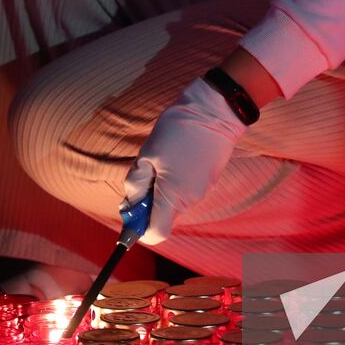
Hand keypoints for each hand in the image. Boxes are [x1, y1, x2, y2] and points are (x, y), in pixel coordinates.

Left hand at [120, 77, 246, 244]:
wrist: (215, 111)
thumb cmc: (178, 131)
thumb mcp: (147, 155)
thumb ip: (136, 184)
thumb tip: (130, 205)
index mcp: (173, 197)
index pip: (155, 233)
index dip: (140, 228)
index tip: (132, 209)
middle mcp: (190, 201)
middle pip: (163, 218)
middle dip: (147, 204)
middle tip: (142, 175)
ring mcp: (201, 191)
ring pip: (173, 204)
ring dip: (160, 191)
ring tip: (159, 161)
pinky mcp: (207, 181)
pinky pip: (184, 192)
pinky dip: (173, 183)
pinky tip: (173, 158)